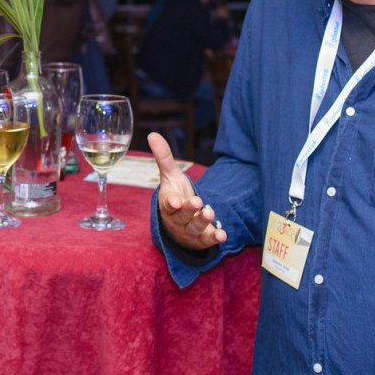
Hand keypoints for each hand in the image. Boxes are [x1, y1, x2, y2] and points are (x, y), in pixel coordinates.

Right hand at [148, 132, 227, 250]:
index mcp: (167, 203)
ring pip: (194, 228)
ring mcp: (188, 230)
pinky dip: (213, 238)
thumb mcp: (170, 176)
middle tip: (197, 202)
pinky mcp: (200, 239)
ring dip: (202, 221)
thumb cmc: (174, 195)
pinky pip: (206, 240)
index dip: (171, 202)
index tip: (174, 201)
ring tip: (209, 212)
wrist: (179, 222)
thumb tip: (152, 134)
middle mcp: (176, 219)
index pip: (167, 204)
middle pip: (181, 216)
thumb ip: (164, 157)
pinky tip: (222, 235)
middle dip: (189, 209)